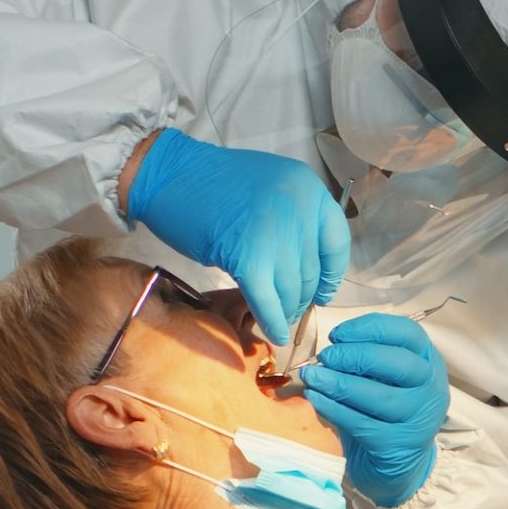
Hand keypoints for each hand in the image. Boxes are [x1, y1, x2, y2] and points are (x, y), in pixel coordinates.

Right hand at [125, 129, 350, 346]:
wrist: (171, 175)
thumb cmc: (215, 183)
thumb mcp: (271, 189)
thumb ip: (294, 220)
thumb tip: (308, 269)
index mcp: (308, 188)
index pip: (336, 242)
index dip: (331, 274)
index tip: (322, 291)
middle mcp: (299, 208)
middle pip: (311, 270)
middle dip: (302, 297)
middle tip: (291, 309)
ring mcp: (274, 233)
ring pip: (291, 289)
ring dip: (286, 311)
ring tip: (279, 318)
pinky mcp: (248, 257)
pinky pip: (267, 301)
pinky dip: (272, 321)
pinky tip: (274, 333)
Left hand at [301, 314, 449, 507]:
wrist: (400, 461)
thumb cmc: (388, 407)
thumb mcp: (389, 377)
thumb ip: (369, 356)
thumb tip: (333, 345)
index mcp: (429, 360)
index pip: (407, 333)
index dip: (370, 328)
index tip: (337, 334)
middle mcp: (431, 388)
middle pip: (398, 364)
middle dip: (355, 356)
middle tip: (325, 356)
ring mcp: (417, 419)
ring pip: (380, 397)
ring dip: (339, 384)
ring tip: (312, 376)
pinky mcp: (397, 445)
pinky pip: (362, 423)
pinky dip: (334, 409)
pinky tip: (315, 398)